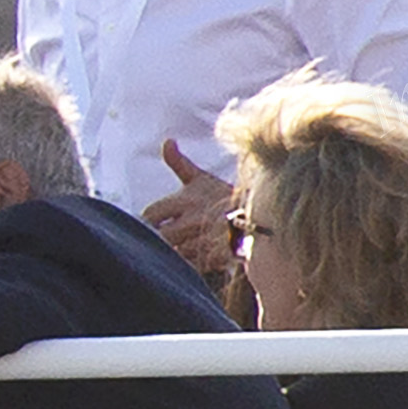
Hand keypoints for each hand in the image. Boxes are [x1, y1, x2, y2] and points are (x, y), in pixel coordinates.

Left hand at [141, 139, 235, 277]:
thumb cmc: (224, 197)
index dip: (147, 219)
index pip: (151, 213)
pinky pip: (189, 266)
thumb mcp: (202, 178)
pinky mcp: (213, 259)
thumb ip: (179, 163)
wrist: (260, 218)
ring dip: (169, 252)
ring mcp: (202, 241)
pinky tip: (186, 261)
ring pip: (172, 252)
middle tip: (157, 238)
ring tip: (170, 250)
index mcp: (186, 200)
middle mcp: (192, 221)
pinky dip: (184, 265)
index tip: (150, 223)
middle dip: (156, 237)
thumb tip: (167, 142)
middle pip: (158, 235)